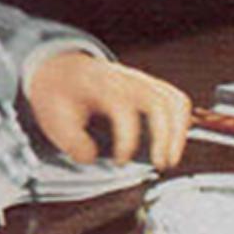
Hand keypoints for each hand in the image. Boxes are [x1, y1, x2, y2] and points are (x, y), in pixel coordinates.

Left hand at [27, 52, 191, 169]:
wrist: (58, 69)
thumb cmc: (58, 95)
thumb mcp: (52, 118)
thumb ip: (71, 141)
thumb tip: (92, 158)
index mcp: (97, 83)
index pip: (122, 107)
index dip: (126, 139)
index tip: (119, 162)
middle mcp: (123, 78)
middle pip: (158, 101)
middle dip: (164, 137)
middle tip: (159, 164)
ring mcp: (139, 79)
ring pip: (173, 99)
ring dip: (178, 132)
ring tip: (169, 159)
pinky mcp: (148, 85)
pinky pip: (175, 99)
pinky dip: (181, 122)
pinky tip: (171, 144)